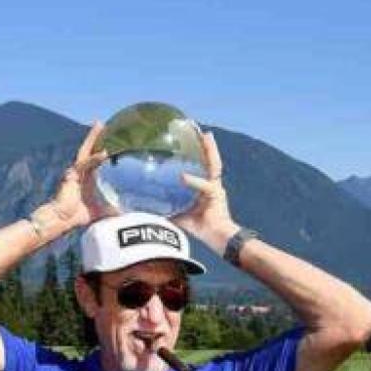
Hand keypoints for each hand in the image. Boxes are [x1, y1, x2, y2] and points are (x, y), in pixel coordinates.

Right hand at [35, 121, 110, 237]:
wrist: (62, 219)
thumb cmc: (78, 215)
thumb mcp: (101, 210)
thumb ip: (112, 210)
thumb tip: (126, 214)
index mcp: (88, 177)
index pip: (96, 158)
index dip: (102, 148)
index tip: (112, 139)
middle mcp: (81, 171)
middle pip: (89, 149)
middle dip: (95, 136)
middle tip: (103, 124)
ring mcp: (75, 171)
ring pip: (85, 151)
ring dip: (92, 138)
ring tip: (100, 127)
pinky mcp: (71, 175)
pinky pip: (84, 164)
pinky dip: (94, 159)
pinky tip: (103, 153)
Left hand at [172, 131, 238, 250]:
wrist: (218, 239)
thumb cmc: (202, 228)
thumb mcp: (181, 216)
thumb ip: (170, 209)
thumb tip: (151, 209)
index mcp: (207, 188)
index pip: (204, 167)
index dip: (201, 155)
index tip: (194, 142)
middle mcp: (214, 185)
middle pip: (212, 162)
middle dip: (209, 147)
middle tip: (203, 132)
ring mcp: (216, 189)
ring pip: (214, 166)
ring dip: (210, 151)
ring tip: (206, 138)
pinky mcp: (216, 196)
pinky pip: (204, 187)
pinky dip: (193, 182)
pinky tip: (183, 177)